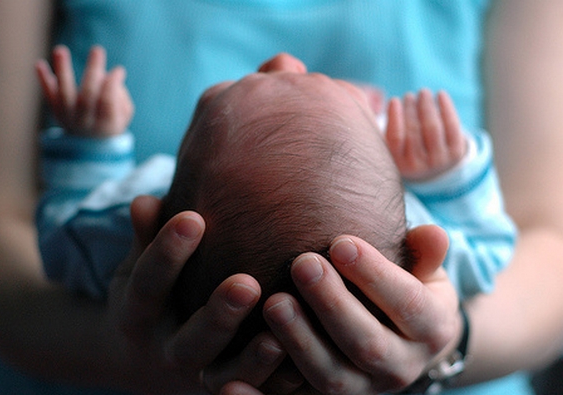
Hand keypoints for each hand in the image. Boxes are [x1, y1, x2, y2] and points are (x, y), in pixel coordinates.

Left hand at [36, 45, 133, 136]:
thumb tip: (105, 76)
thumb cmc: (110, 120)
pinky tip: (39, 63)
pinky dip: (44, 80)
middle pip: (87, 96)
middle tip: (98, 49)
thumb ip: (120, 96)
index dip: (113, 84)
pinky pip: (49, 95)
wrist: (88, 142)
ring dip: (63, 71)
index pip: (108, 102)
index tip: (119, 69)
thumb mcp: (124, 114)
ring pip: (64, 94)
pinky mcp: (56, 111)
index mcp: (106, 124)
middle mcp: (85, 122)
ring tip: (61, 50)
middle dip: (93, 71)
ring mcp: (68, 117)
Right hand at [106, 195, 269, 392]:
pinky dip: (273, 382)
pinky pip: (250, 392)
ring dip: (251, 359)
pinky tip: (301, 362)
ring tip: (278, 336)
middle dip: (219, 314)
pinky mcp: (225, 389)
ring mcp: (195, 376)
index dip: (166, 253)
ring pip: (222, 376)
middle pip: (190, 341)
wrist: (144, 355)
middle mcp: (164, 351)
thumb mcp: (137, 266)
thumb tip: (143, 202)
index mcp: (137, 314)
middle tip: (247, 285)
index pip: (148, 283)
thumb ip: (145, 236)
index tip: (193, 219)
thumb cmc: (152, 292)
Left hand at [221, 225, 462, 394]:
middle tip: (302, 263)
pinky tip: (230, 384)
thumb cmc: (405, 290)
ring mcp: (363, 390)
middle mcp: (400, 367)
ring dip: (300, 342)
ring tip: (273, 303)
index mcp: (430, 331)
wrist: (402, 340)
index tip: (341, 242)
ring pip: (331, 378)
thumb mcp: (423, 273)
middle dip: (332, 304)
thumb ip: (425, 255)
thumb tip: (433, 231)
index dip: (375, 275)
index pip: (406, 303)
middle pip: (366, 344)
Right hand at [385, 89, 465, 181]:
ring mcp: (440, 161)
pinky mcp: (456, 153)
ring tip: (423, 93)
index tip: (394, 99)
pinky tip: (441, 95)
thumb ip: (381, 129)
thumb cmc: (405, 152)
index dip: (395, 116)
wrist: (433, 171)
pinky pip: (452, 126)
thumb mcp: (390, 148)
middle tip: (409, 96)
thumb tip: (368, 102)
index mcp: (399, 166)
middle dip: (412, 109)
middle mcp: (419, 167)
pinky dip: (446, 108)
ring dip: (427, 105)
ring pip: (433, 127)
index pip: (396, 139)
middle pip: (415, 130)